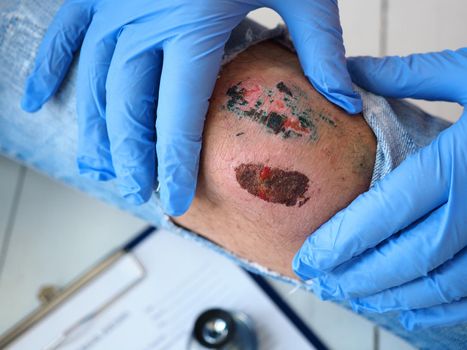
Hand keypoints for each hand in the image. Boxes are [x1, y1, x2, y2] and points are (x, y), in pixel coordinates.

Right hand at [21, 0, 360, 214]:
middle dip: (134, 156)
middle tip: (140, 191)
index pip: (179, 115)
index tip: (174, 199)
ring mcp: (114, 4)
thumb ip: (322, 48)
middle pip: (130, 107)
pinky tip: (36, 100)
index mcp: (194, 24)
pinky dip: (50, 68)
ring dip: (98, 129)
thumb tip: (347, 102)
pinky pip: (64, 34)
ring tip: (105, 167)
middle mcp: (144, 19)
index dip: (175, 163)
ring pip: (96, 81)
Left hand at [293, 48, 466, 329]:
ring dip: (388, 297)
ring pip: (439, 285)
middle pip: (406, 257)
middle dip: (355, 276)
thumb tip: (351, 75)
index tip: (307, 256)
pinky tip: (406, 311)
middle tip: (318, 282)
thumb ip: (409, 76)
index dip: (340, 241)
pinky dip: (437, 311)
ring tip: (348, 296)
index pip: (385, 212)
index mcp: (460, 161)